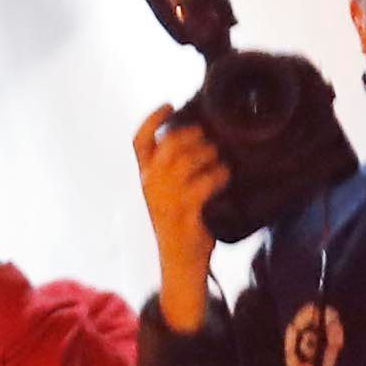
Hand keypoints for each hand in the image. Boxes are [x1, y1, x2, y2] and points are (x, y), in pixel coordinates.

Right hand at [132, 108, 225, 331]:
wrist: (180, 262)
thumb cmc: (182, 223)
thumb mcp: (171, 193)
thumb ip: (176, 169)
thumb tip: (200, 138)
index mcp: (145, 178)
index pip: (139, 142)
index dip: (152, 119)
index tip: (170, 104)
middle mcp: (150, 186)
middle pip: (168, 145)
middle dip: (193, 135)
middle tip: (208, 138)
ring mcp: (165, 199)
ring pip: (187, 161)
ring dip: (209, 155)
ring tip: (219, 159)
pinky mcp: (184, 212)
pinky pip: (204, 183)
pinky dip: (218, 176)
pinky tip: (225, 177)